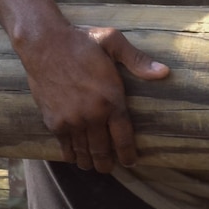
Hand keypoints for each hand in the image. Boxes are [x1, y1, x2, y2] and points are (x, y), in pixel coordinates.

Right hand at [17, 22, 168, 171]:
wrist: (43, 43)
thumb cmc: (80, 41)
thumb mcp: (113, 42)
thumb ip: (138, 60)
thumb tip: (164, 72)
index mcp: (111, 100)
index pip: (123, 138)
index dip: (128, 155)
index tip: (130, 162)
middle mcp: (92, 115)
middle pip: (102, 150)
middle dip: (107, 163)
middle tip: (110, 168)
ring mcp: (71, 120)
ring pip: (83, 152)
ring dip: (89, 162)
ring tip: (93, 166)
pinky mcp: (53, 121)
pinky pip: (64, 146)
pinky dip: (70, 154)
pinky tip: (74, 157)